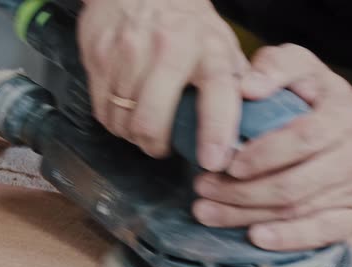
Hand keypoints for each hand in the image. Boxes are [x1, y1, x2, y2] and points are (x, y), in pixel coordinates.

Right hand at [77, 0, 247, 170]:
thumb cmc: (185, 20)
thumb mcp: (220, 41)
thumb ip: (235, 80)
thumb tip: (253, 124)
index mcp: (207, 47)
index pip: (217, 91)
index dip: (216, 131)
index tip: (214, 161)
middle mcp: (168, 47)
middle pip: (151, 120)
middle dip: (155, 146)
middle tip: (161, 146)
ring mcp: (128, 51)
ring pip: (123, 120)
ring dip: (133, 134)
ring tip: (144, 123)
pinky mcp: (98, 54)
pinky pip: (102, 109)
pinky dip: (114, 120)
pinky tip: (125, 109)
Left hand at [192, 44, 351, 250]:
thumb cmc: (321, 99)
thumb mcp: (302, 67)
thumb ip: (275, 66)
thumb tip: (247, 87)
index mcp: (344, 115)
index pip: (301, 139)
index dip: (262, 155)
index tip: (225, 162)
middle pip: (294, 184)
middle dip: (241, 191)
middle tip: (202, 188)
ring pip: (298, 211)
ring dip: (247, 215)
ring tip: (207, 211)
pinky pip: (323, 233)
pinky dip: (288, 239)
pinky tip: (255, 237)